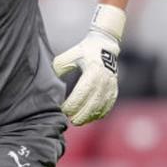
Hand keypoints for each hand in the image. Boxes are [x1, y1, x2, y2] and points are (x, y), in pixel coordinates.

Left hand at [53, 5, 124, 125]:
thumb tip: (51, 84)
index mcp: (92, 71)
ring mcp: (111, 85)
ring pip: (101, 107)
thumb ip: (59, 68)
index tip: (63, 109)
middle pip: (92, 103)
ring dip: (89, 116)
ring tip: (78, 121)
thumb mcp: (69, 57)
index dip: (72, 104)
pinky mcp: (114, 89)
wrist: (105, 45)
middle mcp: (104, 80)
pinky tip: (90, 118)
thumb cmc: (83, 51)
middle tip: (70, 121)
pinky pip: (108, 106)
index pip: (82, 93)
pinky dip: (99, 114)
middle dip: (81, 115)